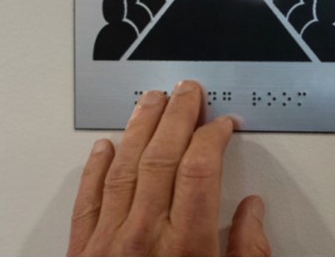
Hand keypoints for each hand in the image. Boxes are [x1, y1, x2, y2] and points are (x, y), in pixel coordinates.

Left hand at [67, 80, 270, 255]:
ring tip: (151, 102)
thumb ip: (249, 251)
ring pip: (124, 169)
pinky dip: (95, 169)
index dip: (211, 138)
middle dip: (177, 116)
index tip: (221, 126)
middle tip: (186, 92)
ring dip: (140, 129)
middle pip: (161, 158)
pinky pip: (88, 200)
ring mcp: (109, 244)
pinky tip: (104, 147)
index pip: (199, 171)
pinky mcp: (82, 254)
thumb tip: (252, 211)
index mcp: (186, 247)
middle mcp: (145, 237)